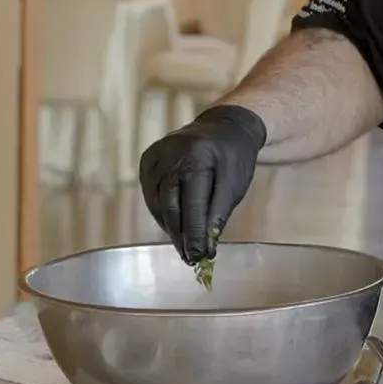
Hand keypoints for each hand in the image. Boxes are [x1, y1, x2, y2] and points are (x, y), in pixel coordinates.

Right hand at [139, 105, 266, 264]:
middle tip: (191, 257)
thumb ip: (218, 214)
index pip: (192, 203)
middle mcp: (172, 152)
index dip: (194, 234)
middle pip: (170, 204)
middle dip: (180, 235)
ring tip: (185, 246)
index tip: (198, 256)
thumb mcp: (234, 185)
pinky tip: (174, 225)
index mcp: (198, 156)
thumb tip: (205, 248)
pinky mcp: (148, 158)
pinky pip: (151, 193)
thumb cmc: (233, 158)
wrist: (224, 126)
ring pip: (158, 202)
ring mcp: (156, 154)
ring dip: (170, 227)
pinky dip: (162, 212)